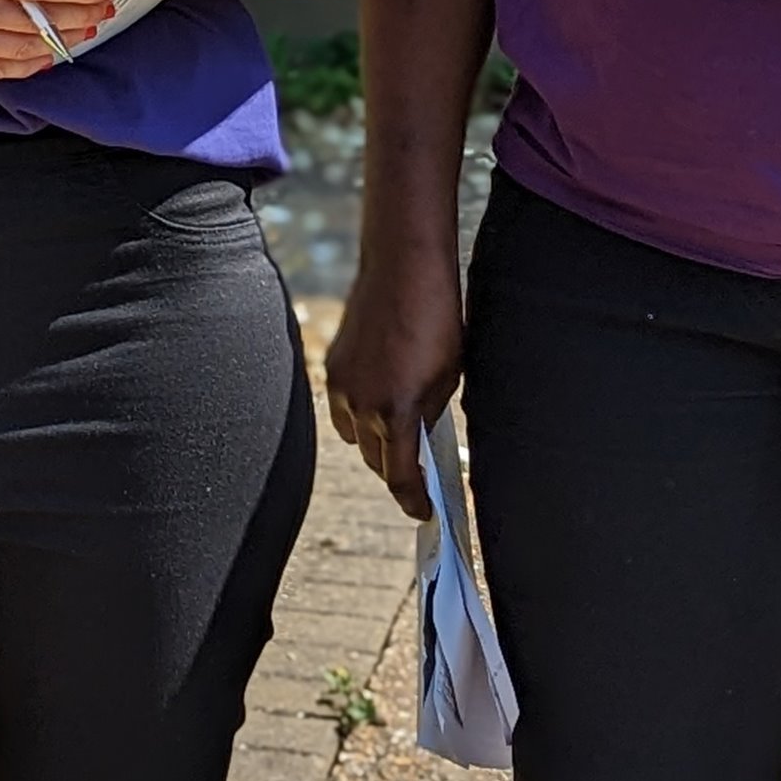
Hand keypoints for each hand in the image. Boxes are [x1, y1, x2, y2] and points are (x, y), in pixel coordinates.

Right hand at [325, 267, 463, 520]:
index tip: (423, 511)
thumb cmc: (437, 320)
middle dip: (395, 471)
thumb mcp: (448, 377)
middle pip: (375, 460)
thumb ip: (428, 415)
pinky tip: (378, 403)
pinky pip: (342, 408)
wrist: (403, 269)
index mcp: (396, 412)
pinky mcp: (331, 366)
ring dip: (375, 443)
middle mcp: (361, 405)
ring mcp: (341, 385)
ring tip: (397, 437)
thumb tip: (419, 438)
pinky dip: (359, 414)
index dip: (412, 500)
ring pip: (354, 436)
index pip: (400, 476)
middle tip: (416, 474)